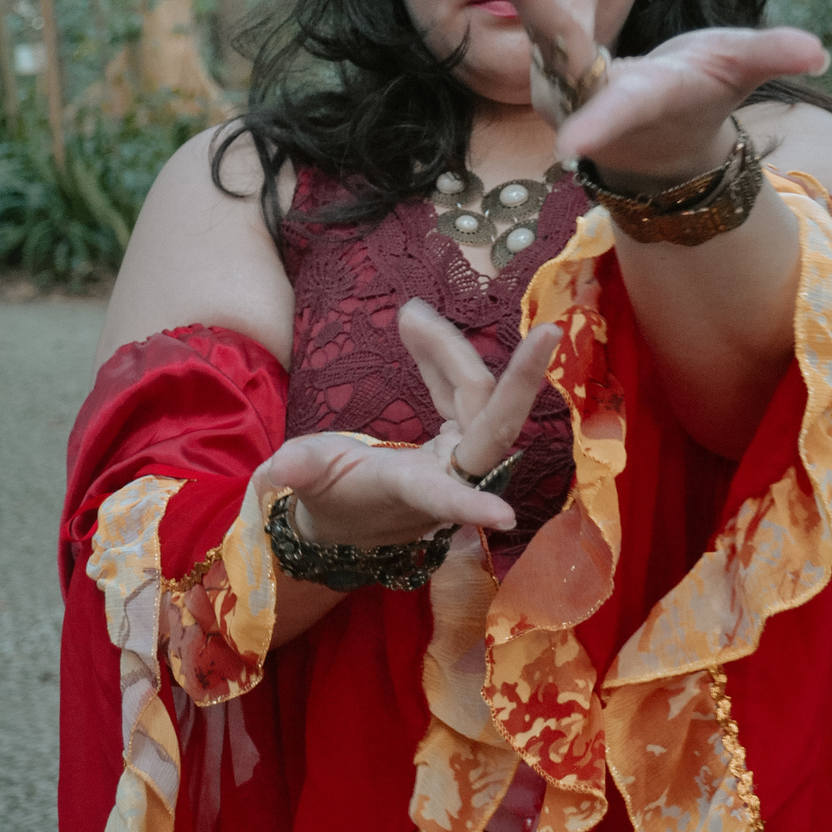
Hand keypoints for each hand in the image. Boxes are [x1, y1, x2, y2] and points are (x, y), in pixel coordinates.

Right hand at [259, 301, 560, 547]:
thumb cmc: (326, 502)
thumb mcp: (305, 484)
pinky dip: (440, 358)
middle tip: (550, 332)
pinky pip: (460, 390)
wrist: (344, 517)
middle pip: (492, 426)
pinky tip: (417, 327)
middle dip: (521, 382)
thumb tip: (281, 469)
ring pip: (476, 396)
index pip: (443, 497)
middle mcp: (447, 477)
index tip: (505, 517)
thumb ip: (300, 471)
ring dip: (450, 351)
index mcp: (409, 493)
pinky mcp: (459, 439)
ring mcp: (459, 457)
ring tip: (410, 314)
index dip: (469, 506)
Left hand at [478, 0, 828, 182]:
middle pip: (557, 39)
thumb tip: (816, 50)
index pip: (619, 114)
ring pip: (559, 5)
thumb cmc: (697, 108)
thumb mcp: (735, 79)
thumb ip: (770, 59)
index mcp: (633, 108)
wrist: (651, 139)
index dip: (600, 125)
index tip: (570, 143)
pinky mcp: (549, 50)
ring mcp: (557, 74)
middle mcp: (584, 95)